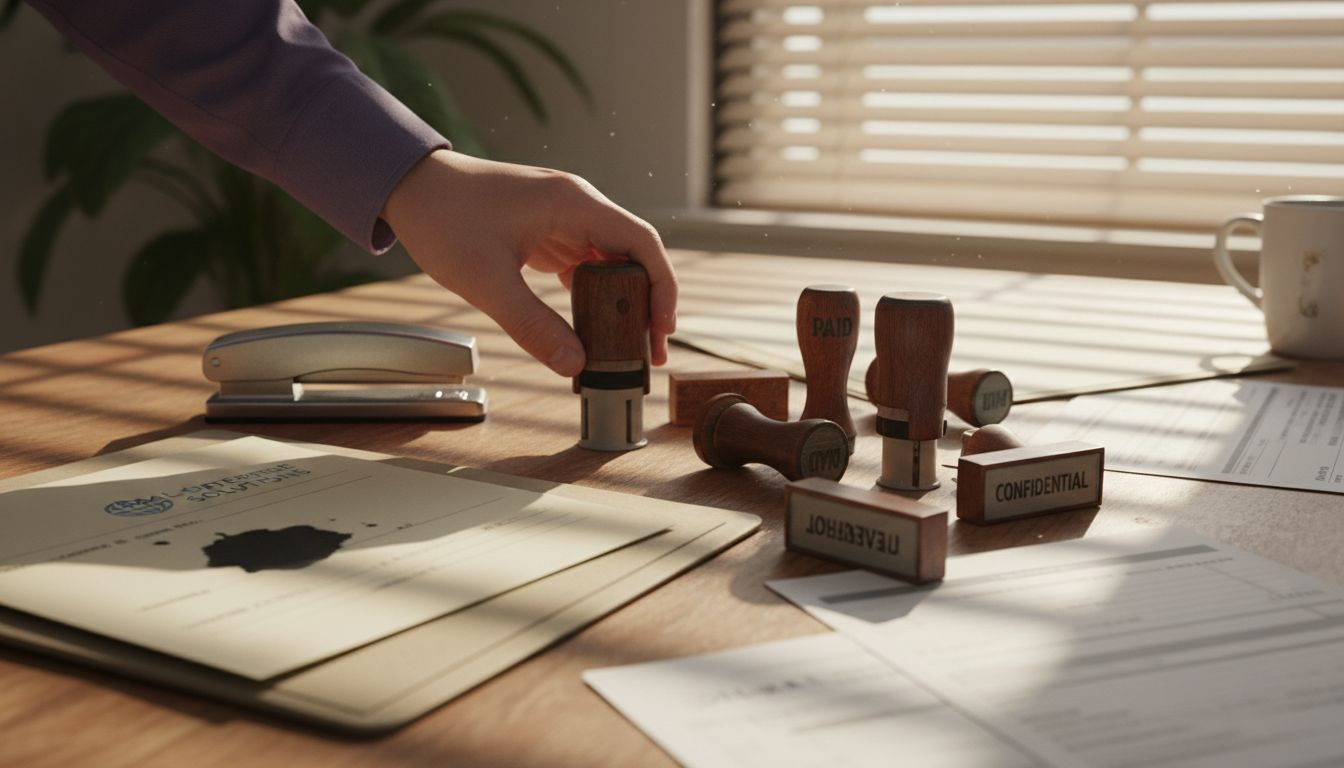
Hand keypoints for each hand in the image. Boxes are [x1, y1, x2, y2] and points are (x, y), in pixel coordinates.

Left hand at [379, 150, 676, 375]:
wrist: (408, 186)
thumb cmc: (443, 219)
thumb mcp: (486, 281)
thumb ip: (532, 325)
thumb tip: (575, 365)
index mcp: (573, 203)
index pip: (642, 242)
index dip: (662, 287)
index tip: (663, 329)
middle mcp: (578, 206)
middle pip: (634, 255)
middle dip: (647, 304)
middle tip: (650, 353)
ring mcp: (564, 219)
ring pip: (613, 263)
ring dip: (623, 303)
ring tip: (628, 349)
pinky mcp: (548, 232)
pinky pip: (586, 266)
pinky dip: (596, 297)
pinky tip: (596, 329)